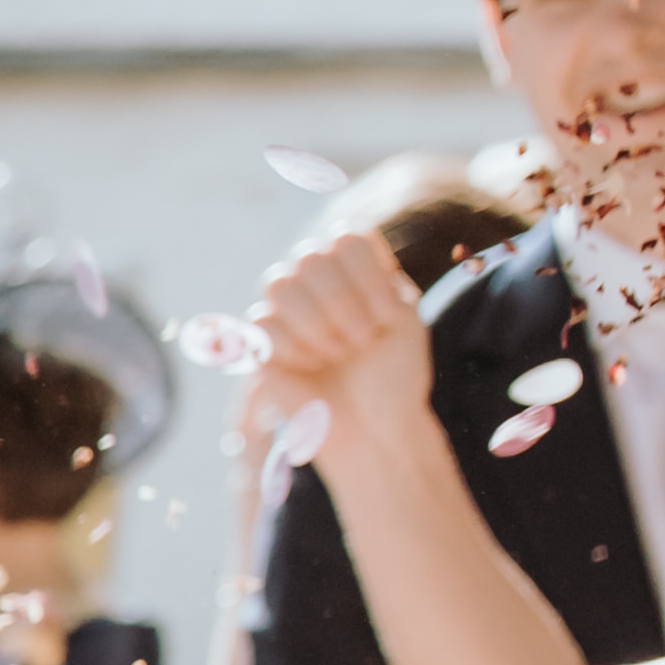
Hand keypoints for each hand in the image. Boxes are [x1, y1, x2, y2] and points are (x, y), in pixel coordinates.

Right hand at [253, 227, 441, 448]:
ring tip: (335, 354)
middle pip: (309, 256)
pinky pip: (262, 324)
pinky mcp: (260, 344)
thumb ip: (376, 278)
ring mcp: (286, 312)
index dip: (365, 274)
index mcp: (356, 271)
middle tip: (361, 341)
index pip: (345, 238)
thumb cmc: (394, 374)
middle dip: (340, 301)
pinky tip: (310, 367)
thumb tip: (327, 252)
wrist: (374, 427)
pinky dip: (293, 347)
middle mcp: (317, 284)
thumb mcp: (404, 319)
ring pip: (278, 284)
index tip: (386, 315)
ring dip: (315, 323)